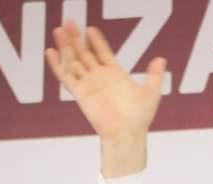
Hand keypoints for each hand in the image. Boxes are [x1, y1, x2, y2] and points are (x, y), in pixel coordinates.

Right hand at [46, 21, 166, 176]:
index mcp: (115, 75)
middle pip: (84, 53)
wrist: (126, 133)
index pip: (102, 53)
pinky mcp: (80, 93)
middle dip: (77, 38)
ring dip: (66, 46)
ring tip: (59, 30)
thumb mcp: (151, 93)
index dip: (96, 41)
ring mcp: (89, 84)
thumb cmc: (139, 118)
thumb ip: (154, 76)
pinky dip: (57, 65)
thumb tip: (161, 59)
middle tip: (69, 22)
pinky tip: (51, 51)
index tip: (90, 29)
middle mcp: (99, 78)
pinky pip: (66, 76)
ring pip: (73, 61)